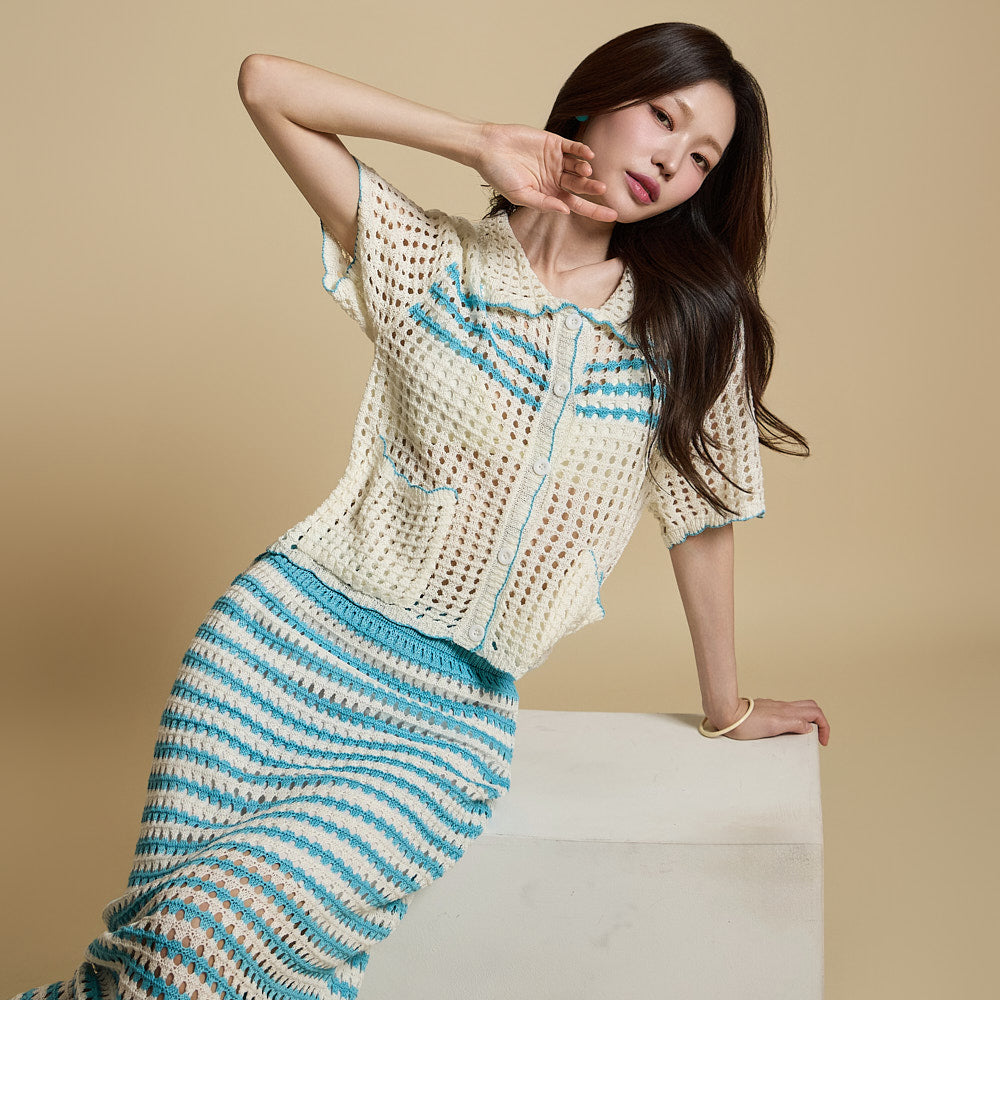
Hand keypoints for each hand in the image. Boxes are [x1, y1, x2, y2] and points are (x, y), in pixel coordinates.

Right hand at [473, 121, 617, 221]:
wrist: (488, 148)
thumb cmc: (499, 175)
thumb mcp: (521, 195)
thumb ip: (543, 203)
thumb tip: (566, 211)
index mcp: (549, 194)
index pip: (577, 205)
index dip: (595, 210)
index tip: (612, 215)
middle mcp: (555, 178)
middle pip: (580, 187)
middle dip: (592, 189)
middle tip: (602, 190)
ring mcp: (555, 160)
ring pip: (578, 167)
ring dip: (585, 171)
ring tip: (586, 173)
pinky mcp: (553, 142)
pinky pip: (572, 147)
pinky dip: (581, 150)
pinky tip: (588, 155)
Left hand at [707, 697, 830, 745]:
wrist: (725, 714)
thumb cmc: (745, 723)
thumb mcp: (773, 727)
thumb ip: (793, 724)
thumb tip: (809, 727)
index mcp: (788, 711)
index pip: (815, 712)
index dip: (825, 727)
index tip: (822, 742)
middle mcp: (783, 707)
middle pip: (810, 707)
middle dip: (819, 721)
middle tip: (817, 737)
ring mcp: (774, 708)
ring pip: (798, 709)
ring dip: (807, 720)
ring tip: (802, 736)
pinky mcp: (765, 710)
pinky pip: (786, 713)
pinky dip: (793, 720)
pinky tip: (785, 731)